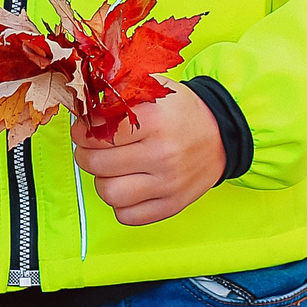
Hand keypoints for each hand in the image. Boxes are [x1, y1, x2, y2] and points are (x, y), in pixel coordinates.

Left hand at [70, 84, 225, 226]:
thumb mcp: (155, 90)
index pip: (99, 132)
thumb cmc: (183, 112)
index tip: (84, 130)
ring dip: (102, 181)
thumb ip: (120, 92)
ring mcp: (167, 184)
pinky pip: (127, 216)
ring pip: (109, 193)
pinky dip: (120, 204)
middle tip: (91, 149)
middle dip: (86, 154)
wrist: (222, 135)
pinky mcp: (172, 206)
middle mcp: (161, 154)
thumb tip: (85, 103)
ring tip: (110, 170)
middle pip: (97, 163)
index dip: (83, 131)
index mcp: (155, 121)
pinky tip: (127, 186)